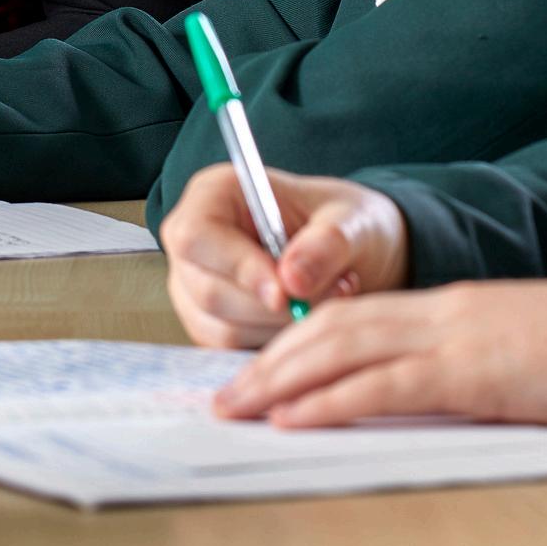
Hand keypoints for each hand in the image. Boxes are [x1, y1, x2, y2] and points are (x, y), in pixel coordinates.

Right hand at [159, 165, 409, 347]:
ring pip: (224, 328)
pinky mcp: (209, 325)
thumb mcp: (352, 221)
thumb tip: (292, 281)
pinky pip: (235, 350)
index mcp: (214, 195)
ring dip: (284, 326)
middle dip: (274, 306)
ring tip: (333, 296)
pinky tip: (312, 316)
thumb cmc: (345, 222)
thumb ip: (327, 243)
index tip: (286, 293)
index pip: (196, 236)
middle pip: (208, 290)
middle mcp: (194, 243)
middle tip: (336, 292)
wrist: (353, 252)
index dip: (237, 268)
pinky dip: (279, 342)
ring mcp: (195, 288)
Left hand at [211, 266, 546, 429]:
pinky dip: (328, 401)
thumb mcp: (533, 355)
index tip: (265, 374)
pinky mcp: (472, 371)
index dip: (303, 345)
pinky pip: (382, 384)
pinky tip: (293, 416)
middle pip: (332, 329)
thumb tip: (457, 401)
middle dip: (271, 364)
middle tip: (224, 396)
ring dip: (279, 382)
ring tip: (235, 407)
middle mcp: (444, 312)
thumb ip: (486, 369)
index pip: (360, 319)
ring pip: (341, 351)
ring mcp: (455, 337)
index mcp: (458, 307)